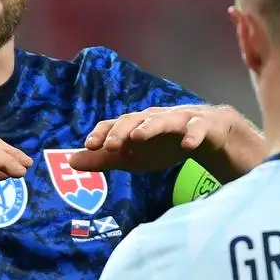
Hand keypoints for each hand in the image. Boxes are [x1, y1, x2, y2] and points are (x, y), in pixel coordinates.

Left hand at [69, 105, 254, 178]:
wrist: (210, 134)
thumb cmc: (165, 144)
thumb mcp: (133, 157)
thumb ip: (104, 160)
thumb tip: (70, 162)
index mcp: (137, 125)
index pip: (115, 124)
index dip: (102, 133)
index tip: (89, 146)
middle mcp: (155, 118)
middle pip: (135, 119)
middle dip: (121, 130)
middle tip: (109, 146)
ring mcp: (180, 119)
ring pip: (164, 120)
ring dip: (150, 127)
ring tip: (139, 137)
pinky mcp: (204, 126)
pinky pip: (198, 129)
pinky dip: (192, 136)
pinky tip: (187, 147)